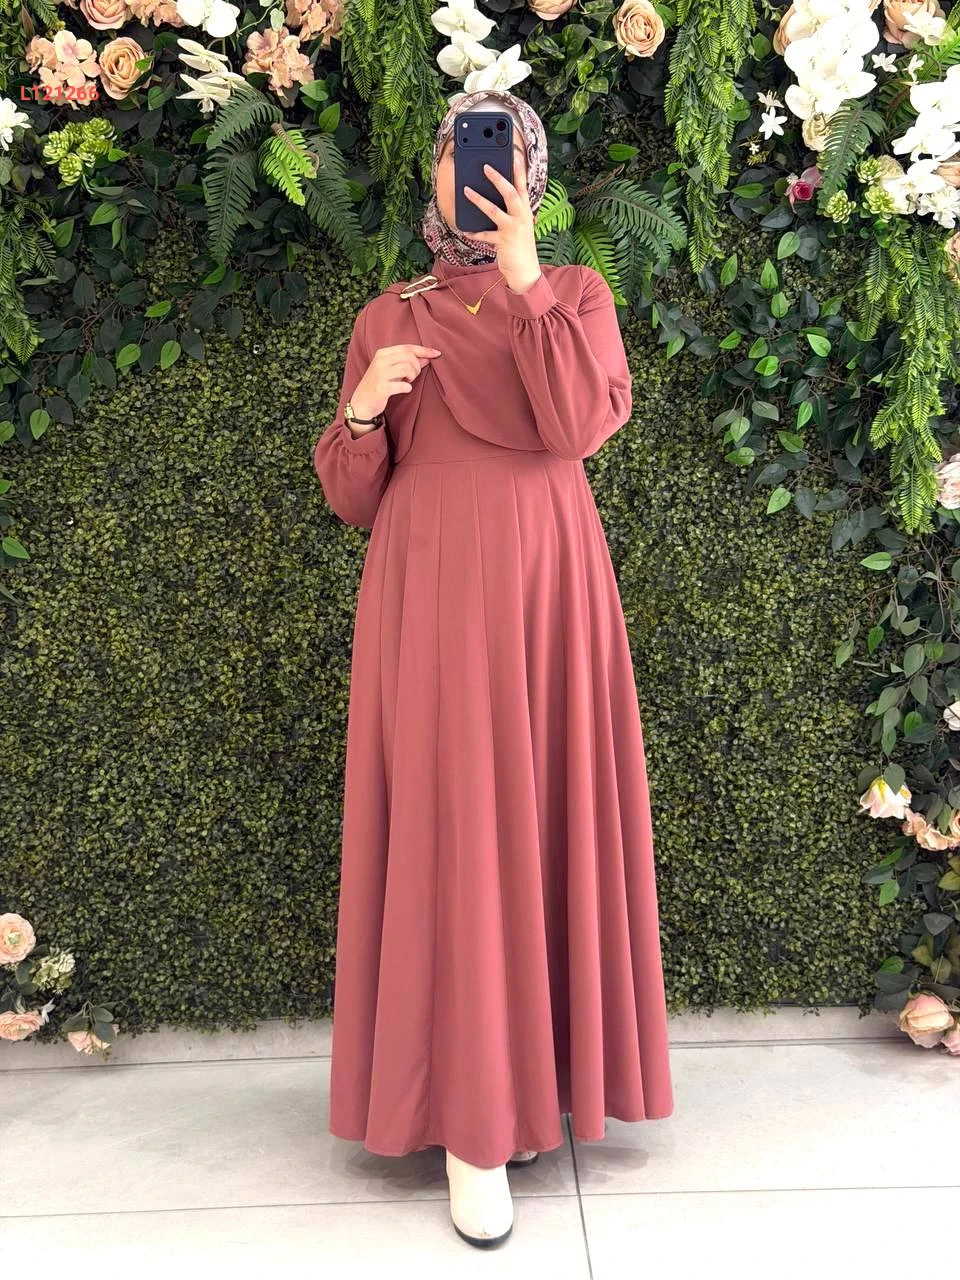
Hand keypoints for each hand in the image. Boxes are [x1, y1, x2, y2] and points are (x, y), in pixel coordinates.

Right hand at [351, 343, 441, 419]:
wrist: (361, 402)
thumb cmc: (379, 385)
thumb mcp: (392, 371)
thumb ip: (408, 363)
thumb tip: (427, 358)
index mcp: (382, 353)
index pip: (407, 347)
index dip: (424, 350)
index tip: (437, 353)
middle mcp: (380, 361)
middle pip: (409, 357)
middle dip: (417, 367)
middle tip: (413, 376)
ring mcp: (379, 374)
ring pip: (407, 368)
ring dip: (412, 376)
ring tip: (408, 381)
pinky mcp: (381, 388)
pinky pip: (403, 385)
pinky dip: (407, 388)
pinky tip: (404, 389)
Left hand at [463, 161, 541, 293]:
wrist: (526, 271)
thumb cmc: (520, 245)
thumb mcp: (520, 225)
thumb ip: (512, 211)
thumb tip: (495, 196)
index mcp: (525, 210)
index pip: (523, 186)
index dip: (519, 170)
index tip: (514, 155)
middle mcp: (521, 217)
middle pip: (510, 193)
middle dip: (498, 178)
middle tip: (486, 167)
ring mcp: (512, 229)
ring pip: (493, 210)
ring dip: (478, 199)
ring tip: (466, 190)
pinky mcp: (503, 242)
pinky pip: (485, 235)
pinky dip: (474, 233)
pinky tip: (465, 230)